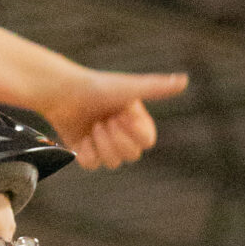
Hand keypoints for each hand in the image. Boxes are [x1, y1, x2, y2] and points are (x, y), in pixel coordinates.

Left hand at [46, 66, 187, 169]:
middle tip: (104, 121)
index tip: (121, 115)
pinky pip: (91, 165)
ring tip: (93, 125)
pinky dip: (86, 152)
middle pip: (131, 156)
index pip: (147, 142)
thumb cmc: (96, 86)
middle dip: (117, 139)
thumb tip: (184, 80)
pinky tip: (81, 136)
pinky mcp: (83, 149)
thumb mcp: (129, 88)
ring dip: (102, 144)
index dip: (134, 132)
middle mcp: (120, 131)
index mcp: (135, 118)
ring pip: (112, 163)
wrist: (61, 91)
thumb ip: (156, 88)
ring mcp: (101, 142)